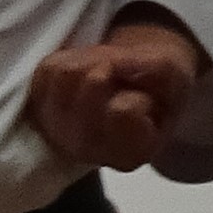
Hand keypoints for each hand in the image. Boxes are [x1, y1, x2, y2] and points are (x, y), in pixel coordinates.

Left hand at [25, 12, 205, 171]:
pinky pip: (49, 68)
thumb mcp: (176, 77)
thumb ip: (155, 70)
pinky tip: (86, 73)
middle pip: (93, 82)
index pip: (122, 110)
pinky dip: (71, 59)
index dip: (137, 93)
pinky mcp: (36, 109)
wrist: (131, 86)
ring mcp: (56, 132)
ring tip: (107, 72)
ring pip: (67, 72)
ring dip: (92, 60)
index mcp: (132, 153)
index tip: (145, 98)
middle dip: (113, 66)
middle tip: (123, 76)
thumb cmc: (158, 87)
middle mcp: (88, 151)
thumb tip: (110, 64)